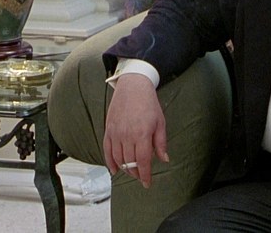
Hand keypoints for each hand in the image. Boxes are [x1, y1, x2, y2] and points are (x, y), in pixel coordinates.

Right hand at [102, 73, 168, 187]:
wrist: (133, 86)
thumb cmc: (149, 104)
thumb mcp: (160, 122)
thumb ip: (160, 143)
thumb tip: (164, 160)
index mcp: (142, 134)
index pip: (142, 162)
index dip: (145, 175)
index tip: (147, 183)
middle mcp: (126, 136)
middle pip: (129, 163)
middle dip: (136, 173)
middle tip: (141, 176)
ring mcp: (115, 133)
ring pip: (118, 159)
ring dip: (125, 169)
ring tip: (132, 172)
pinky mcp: (108, 130)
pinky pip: (106, 150)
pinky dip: (110, 162)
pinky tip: (115, 169)